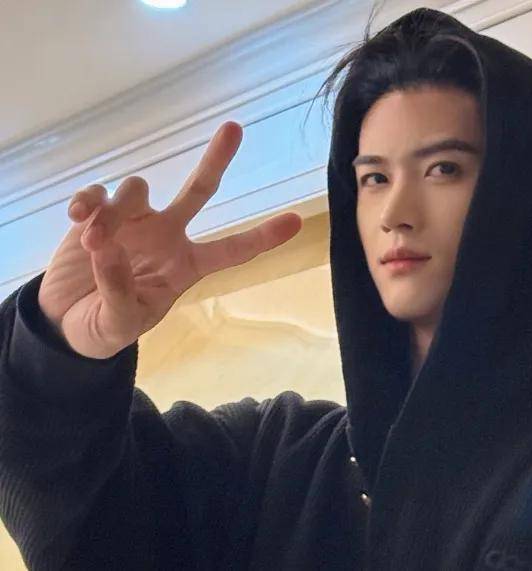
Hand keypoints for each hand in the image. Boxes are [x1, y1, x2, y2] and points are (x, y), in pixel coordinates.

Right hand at [37, 121, 302, 359]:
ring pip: (136, 189)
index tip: (296, 221)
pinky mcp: (96, 213)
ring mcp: (133, 221)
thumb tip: (109, 247)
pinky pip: (97, 193)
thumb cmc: (105, 326)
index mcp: (186, 266)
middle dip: (216, 160)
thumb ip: (118, 289)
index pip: (231, 251)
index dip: (262, 237)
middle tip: (234, 128)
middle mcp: (166, 236)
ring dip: (115, 212)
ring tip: (95, 243)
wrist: (64, 322)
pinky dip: (87, 200)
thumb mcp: (118, 322)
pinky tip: (76, 216)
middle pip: (198, 190)